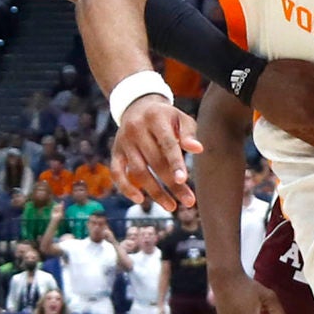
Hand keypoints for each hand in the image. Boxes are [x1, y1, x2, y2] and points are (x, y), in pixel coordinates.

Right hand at [110, 95, 199, 212]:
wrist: (138, 107)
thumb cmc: (166, 117)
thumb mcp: (180, 119)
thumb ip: (189, 134)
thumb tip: (198, 149)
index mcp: (155, 118)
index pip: (167, 143)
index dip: (175, 162)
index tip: (183, 179)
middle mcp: (136, 129)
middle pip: (155, 161)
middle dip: (172, 184)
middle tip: (189, 202)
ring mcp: (124, 141)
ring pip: (138, 171)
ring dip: (154, 191)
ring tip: (171, 206)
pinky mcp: (115, 152)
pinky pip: (117, 172)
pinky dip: (125, 187)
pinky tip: (140, 200)